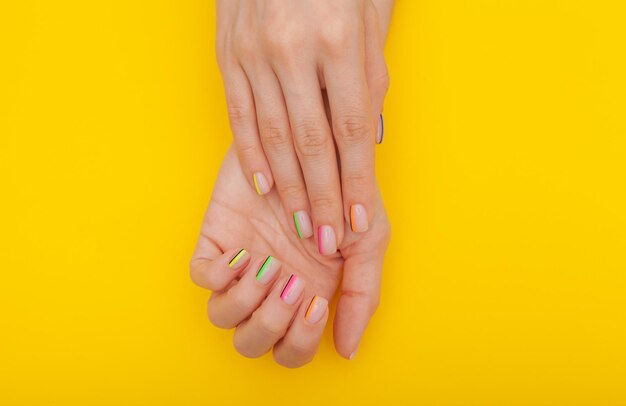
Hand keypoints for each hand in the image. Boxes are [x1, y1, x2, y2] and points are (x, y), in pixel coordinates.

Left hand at [190, 146, 389, 366]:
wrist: (316, 142)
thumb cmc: (343, 192)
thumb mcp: (367, 242)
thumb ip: (362, 296)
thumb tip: (348, 350)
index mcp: (307, 297)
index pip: (293, 351)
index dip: (300, 340)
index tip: (315, 302)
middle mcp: (271, 288)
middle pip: (253, 343)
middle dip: (271, 324)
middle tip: (291, 284)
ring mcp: (241, 266)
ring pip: (222, 317)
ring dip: (246, 300)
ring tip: (268, 265)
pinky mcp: (217, 239)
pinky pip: (200, 278)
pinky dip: (219, 274)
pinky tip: (244, 251)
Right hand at [215, 0, 391, 254]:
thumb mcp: (368, 21)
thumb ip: (369, 81)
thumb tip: (368, 142)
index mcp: (338, 40)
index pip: (351, 129)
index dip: (356, 180)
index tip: (358, 219)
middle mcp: (293, 50)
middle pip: (312, 143)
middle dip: (323, 198)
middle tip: (328, 238)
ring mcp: (254, 54)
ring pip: (273, 136)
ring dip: (290, 188)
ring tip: (300, 223)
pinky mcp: (228, 56)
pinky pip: (239, 116)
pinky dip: (252, 156)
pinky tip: (265, 187)